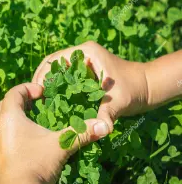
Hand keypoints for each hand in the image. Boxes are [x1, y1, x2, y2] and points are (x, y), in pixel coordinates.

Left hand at [0, 83, 102, 183]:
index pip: (14, 92)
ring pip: (1, 121)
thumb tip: (106, 126)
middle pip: (5, 104)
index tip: (43, 92)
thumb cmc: (36, 164)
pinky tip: (25, 139)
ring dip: (14, 115)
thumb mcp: (61, 146)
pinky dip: (11, 131)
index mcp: (10, 118)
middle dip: (21, 100)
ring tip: (31, 119)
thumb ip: (82, 133)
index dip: (29, 88)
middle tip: (36, 103)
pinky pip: (1, 135)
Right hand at [33, 41, 148, 132]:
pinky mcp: (86, 73)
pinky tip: (54, 101)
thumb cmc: (135, 88)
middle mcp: (82, 55)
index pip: (55, 60)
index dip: (42, 75)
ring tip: (40, 101)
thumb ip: (107, 113)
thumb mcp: (119, 101)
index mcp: (86, 53)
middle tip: (34, 99)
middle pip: (52, 64)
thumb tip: (101, 130)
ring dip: (48, 83)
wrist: (148, 86)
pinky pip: (66, 78)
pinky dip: (58, 87)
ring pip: (58, 71)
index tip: (36, 92)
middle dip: (42, 79)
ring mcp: (83, 63)